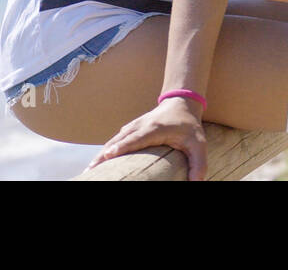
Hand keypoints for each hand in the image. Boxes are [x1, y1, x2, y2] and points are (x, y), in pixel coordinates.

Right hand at [84, 98, 208, 179]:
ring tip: (89, 170)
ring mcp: (132, 126)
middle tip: (91, 169)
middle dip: (104, 154)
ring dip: (100, 154)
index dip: (122, 146)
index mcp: (155, 128)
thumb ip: (199, 163)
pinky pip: (114, 141)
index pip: (136, 138)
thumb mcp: (199, 144)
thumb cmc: (189, 126)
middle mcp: (140, 126)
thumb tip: (197, 183)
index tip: (108, 154)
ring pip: (113, 140)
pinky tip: (96, 163)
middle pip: (119, 140)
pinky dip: (104, 151)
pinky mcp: (129, 130)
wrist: (180, 103)